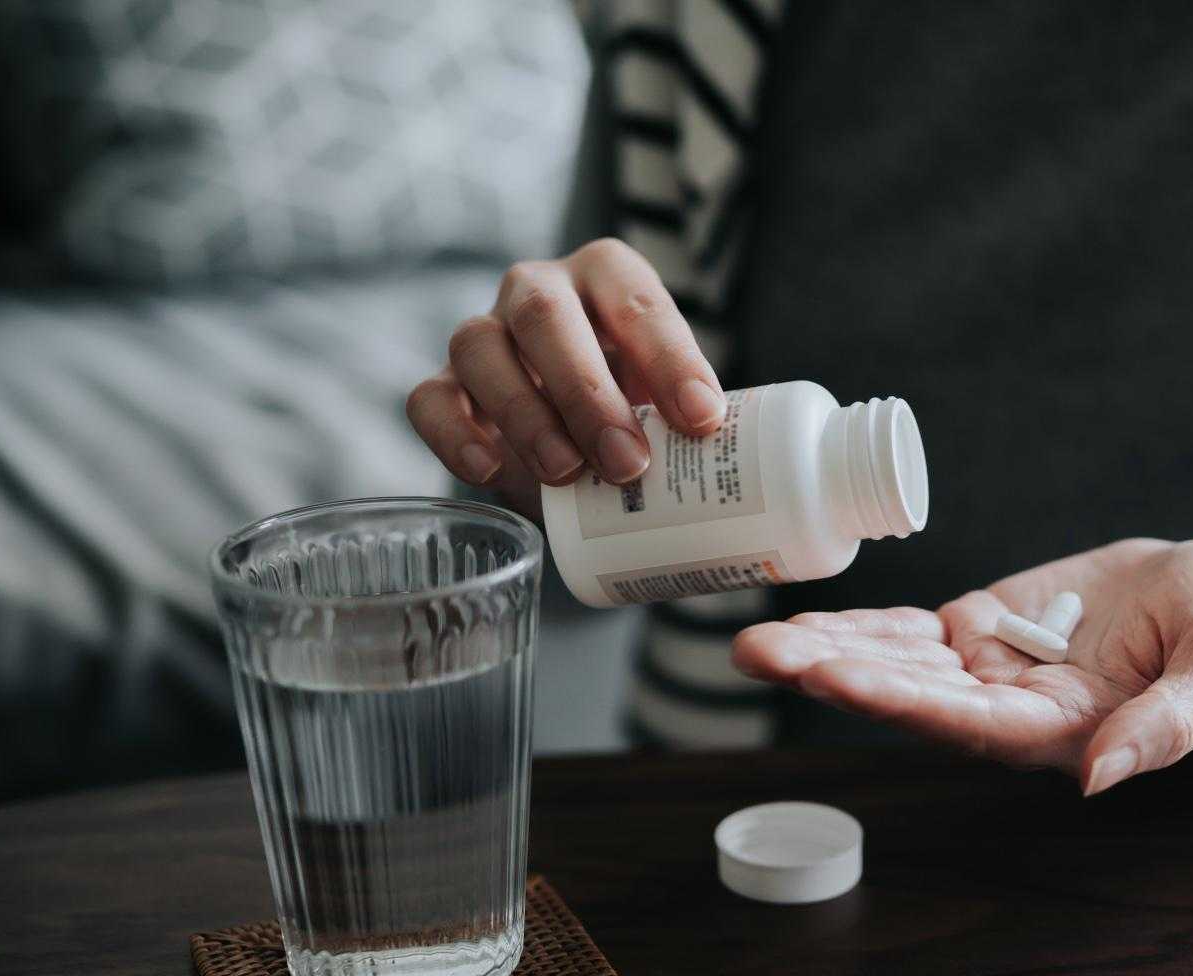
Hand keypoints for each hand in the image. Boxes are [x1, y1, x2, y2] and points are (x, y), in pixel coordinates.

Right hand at [406, 238, 726, 516]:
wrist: (578, 441)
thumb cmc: (642, 412)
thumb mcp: (676, 405)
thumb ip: (702, 424)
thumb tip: (763, 481)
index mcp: (609, 277)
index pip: (637, 300)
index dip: (670, 357)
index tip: (702, 420)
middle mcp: (538, 290)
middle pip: (546, 315)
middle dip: (587, 391)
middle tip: (626, 462)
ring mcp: (485, 334)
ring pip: (479, 347)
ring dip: (525, 414)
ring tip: (566, 475)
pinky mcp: (443, 386)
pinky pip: (429, 399)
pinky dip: (454, 434)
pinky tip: (490, 470)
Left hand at [732, 539, 1192, 793]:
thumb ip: (1169, 726)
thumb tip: (1100, 780)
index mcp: (1065, 731)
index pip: (971, 725)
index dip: (904, 703)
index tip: (838, 679)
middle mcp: (1012, 711)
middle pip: (912, 698)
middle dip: (835, 675)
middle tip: (759, 654)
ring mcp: (990, 670)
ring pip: (897, 664)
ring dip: (827, 652)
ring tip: (755, 643)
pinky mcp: (980, 631)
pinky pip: (909, 632)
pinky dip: (858, 626)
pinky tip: (802, 622)